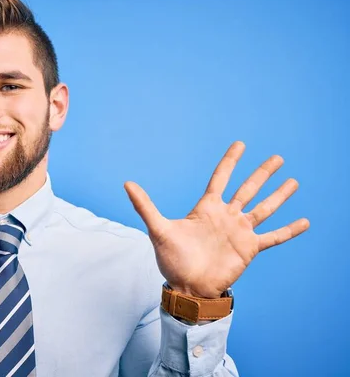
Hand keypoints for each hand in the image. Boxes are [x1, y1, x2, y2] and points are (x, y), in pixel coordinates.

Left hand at [124, 141, 309, 298]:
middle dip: (262, 173)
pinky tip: (304, 221)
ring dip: (279, 195)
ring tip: (294, 181)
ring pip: (264, 208)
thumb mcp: (158, 229)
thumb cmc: (172, 260)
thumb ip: (145, 206)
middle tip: (277, 157)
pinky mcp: (249, 249)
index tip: (240, 144)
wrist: (187, 287)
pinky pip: (274, 237)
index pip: (221, 178)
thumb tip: (126, 183)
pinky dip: (288, 230)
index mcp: (206, 208)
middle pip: (248, 188)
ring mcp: (239, 232)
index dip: (230, 161)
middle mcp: (226, 216)